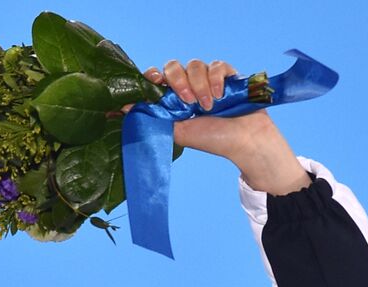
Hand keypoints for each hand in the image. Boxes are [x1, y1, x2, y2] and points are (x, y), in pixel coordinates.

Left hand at [123, 58, 311, 194]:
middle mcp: (189, 86)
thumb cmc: (213, 140)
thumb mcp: (178, 132)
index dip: (152, 77)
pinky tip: (220, 96)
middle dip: (177, 80)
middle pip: (172, 66)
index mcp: (175, 99)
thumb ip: (155, 119)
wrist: (244, 142)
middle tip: (187, 101)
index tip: (154, 83)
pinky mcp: (226, 74)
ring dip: (198, 85)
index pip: (158, 78)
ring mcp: (208, 78)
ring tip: (208, 106)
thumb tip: (123, 109)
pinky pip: (215, 64)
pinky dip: (216, 78)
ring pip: (194, 64)